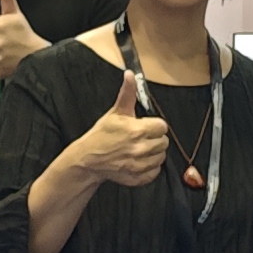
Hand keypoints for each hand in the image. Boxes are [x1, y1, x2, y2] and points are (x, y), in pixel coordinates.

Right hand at [74, 73, 172, 189]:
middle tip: (141, 138)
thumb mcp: (115, 113)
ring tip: (140, 149)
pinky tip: (139, 161)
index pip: (162, 126)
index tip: (146, 127)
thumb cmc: (101, 135)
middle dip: (154, 139)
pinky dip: (149, 168)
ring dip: (153, 153)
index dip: (154, 125)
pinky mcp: (138, 177)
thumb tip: (130, 75)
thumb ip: (127, 94)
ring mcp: (139, 165)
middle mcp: (140, 148)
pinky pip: (155, 172)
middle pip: (164, 142)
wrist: (88, 159)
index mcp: (137, 130)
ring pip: (161, 157)